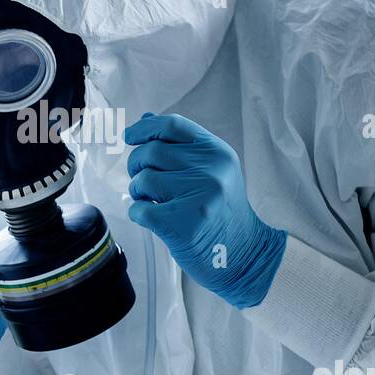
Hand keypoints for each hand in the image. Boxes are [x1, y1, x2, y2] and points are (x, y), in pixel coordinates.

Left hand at [125, 113, 286, 308]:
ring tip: (151, 201)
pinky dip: (138, 213)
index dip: (145, 129)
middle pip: (151, 151)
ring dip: (137, 191)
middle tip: (141, 181)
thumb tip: (145, 120)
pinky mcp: (183, 223)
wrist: (244, 254)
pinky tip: (152, 218)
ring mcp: (198, 196)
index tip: (129, 136)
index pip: (172, 125)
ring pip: (143, 180)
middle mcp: (210, 170)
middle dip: (136, 165)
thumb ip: (180, 147)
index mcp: (217, 152)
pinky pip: (140, 209)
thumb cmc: (221, 212)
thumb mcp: (212, 171)